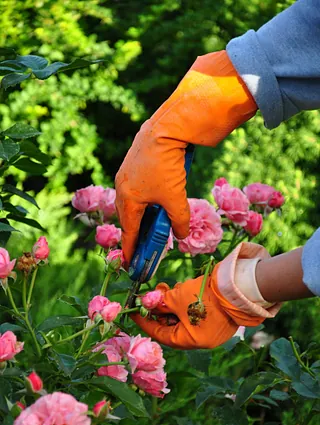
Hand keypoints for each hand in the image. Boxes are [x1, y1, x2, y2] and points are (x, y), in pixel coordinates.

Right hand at [115, 51, 256, 263]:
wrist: (167, 128)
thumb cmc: (168, 166)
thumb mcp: (176, 198)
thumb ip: (179, 221)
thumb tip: (183, 236)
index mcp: (128, 199)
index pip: (129, 231)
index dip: (130, 248)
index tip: (129, 263)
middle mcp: (122, 186)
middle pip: (127, 216)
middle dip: (134, 232)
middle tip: (141, 244)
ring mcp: (126, 172)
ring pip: (131, 201)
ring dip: (139, 214)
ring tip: (149, 223)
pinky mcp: (133, 161)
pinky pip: (135, 188)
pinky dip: (142, 199)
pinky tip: (152, 198)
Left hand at [132, 243, 279, 348]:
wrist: (237, 285)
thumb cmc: (204, 296)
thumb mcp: (176, 299)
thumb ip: (159, 303)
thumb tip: (145, 304)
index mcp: (191, 341)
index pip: (160, 334)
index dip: (145, 321)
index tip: (134, 311)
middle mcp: (201, 340)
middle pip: (171, 327)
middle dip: (159, 311)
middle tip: (151, 297)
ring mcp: (211, 330)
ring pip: (183, 319)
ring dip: (172, 305)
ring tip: (168, 290)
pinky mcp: (217, 318)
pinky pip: (194, 315)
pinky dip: (185, 305)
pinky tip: (182, 291)